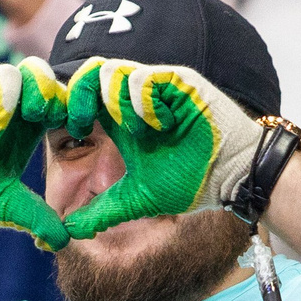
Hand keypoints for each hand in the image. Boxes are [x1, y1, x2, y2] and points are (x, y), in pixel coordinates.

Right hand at [0, 60, 72, 248]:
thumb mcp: (0, 208)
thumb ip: (34, 218)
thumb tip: (63, 241)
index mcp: (25, 128)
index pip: (59, 97)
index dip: (73, 105)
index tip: (73, 129)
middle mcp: (5, 107)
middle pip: (38, 70)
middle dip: (45, 88)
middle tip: (37, 116)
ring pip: (6, 72)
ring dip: (5, 102)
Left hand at [59, 57, 263, 238]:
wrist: (232, 176)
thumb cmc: (192, 181)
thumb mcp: (138, 199)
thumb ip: (104, 211)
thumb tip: (71, 231)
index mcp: (121, 120)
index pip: (83, 94)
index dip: (68, 105)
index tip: (73, 129)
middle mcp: (135, 98)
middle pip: (90, 72)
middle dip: (78, 95)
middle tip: (85, 124)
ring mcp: (156, 86)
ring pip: (112, 70)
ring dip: (115, 102)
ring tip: (137, 130)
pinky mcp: (178, 81)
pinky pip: (143, 77)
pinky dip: (142, 102)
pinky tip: (159, 125)